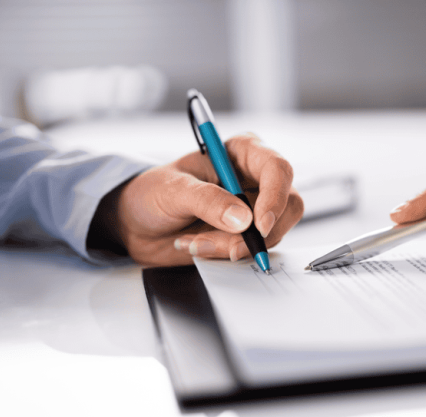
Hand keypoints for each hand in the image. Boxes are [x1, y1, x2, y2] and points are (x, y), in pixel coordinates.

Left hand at [110, 134, 302, 265]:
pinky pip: (256, 249)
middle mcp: (254, 179)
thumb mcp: (173, 190)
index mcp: (241, 153)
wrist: (137, 225)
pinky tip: (200, 246)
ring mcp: (254, 209)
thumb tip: (242, 218)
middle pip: (287, 205)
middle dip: (258, 232)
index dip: (274, 197)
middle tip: (229, 247)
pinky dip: (228, 254)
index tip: (258, 225)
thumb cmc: (152, 194)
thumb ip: (207, 200)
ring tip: (197, 243)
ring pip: (272, 233)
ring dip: (234, 246)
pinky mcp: (248, 235)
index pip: (277, 169)